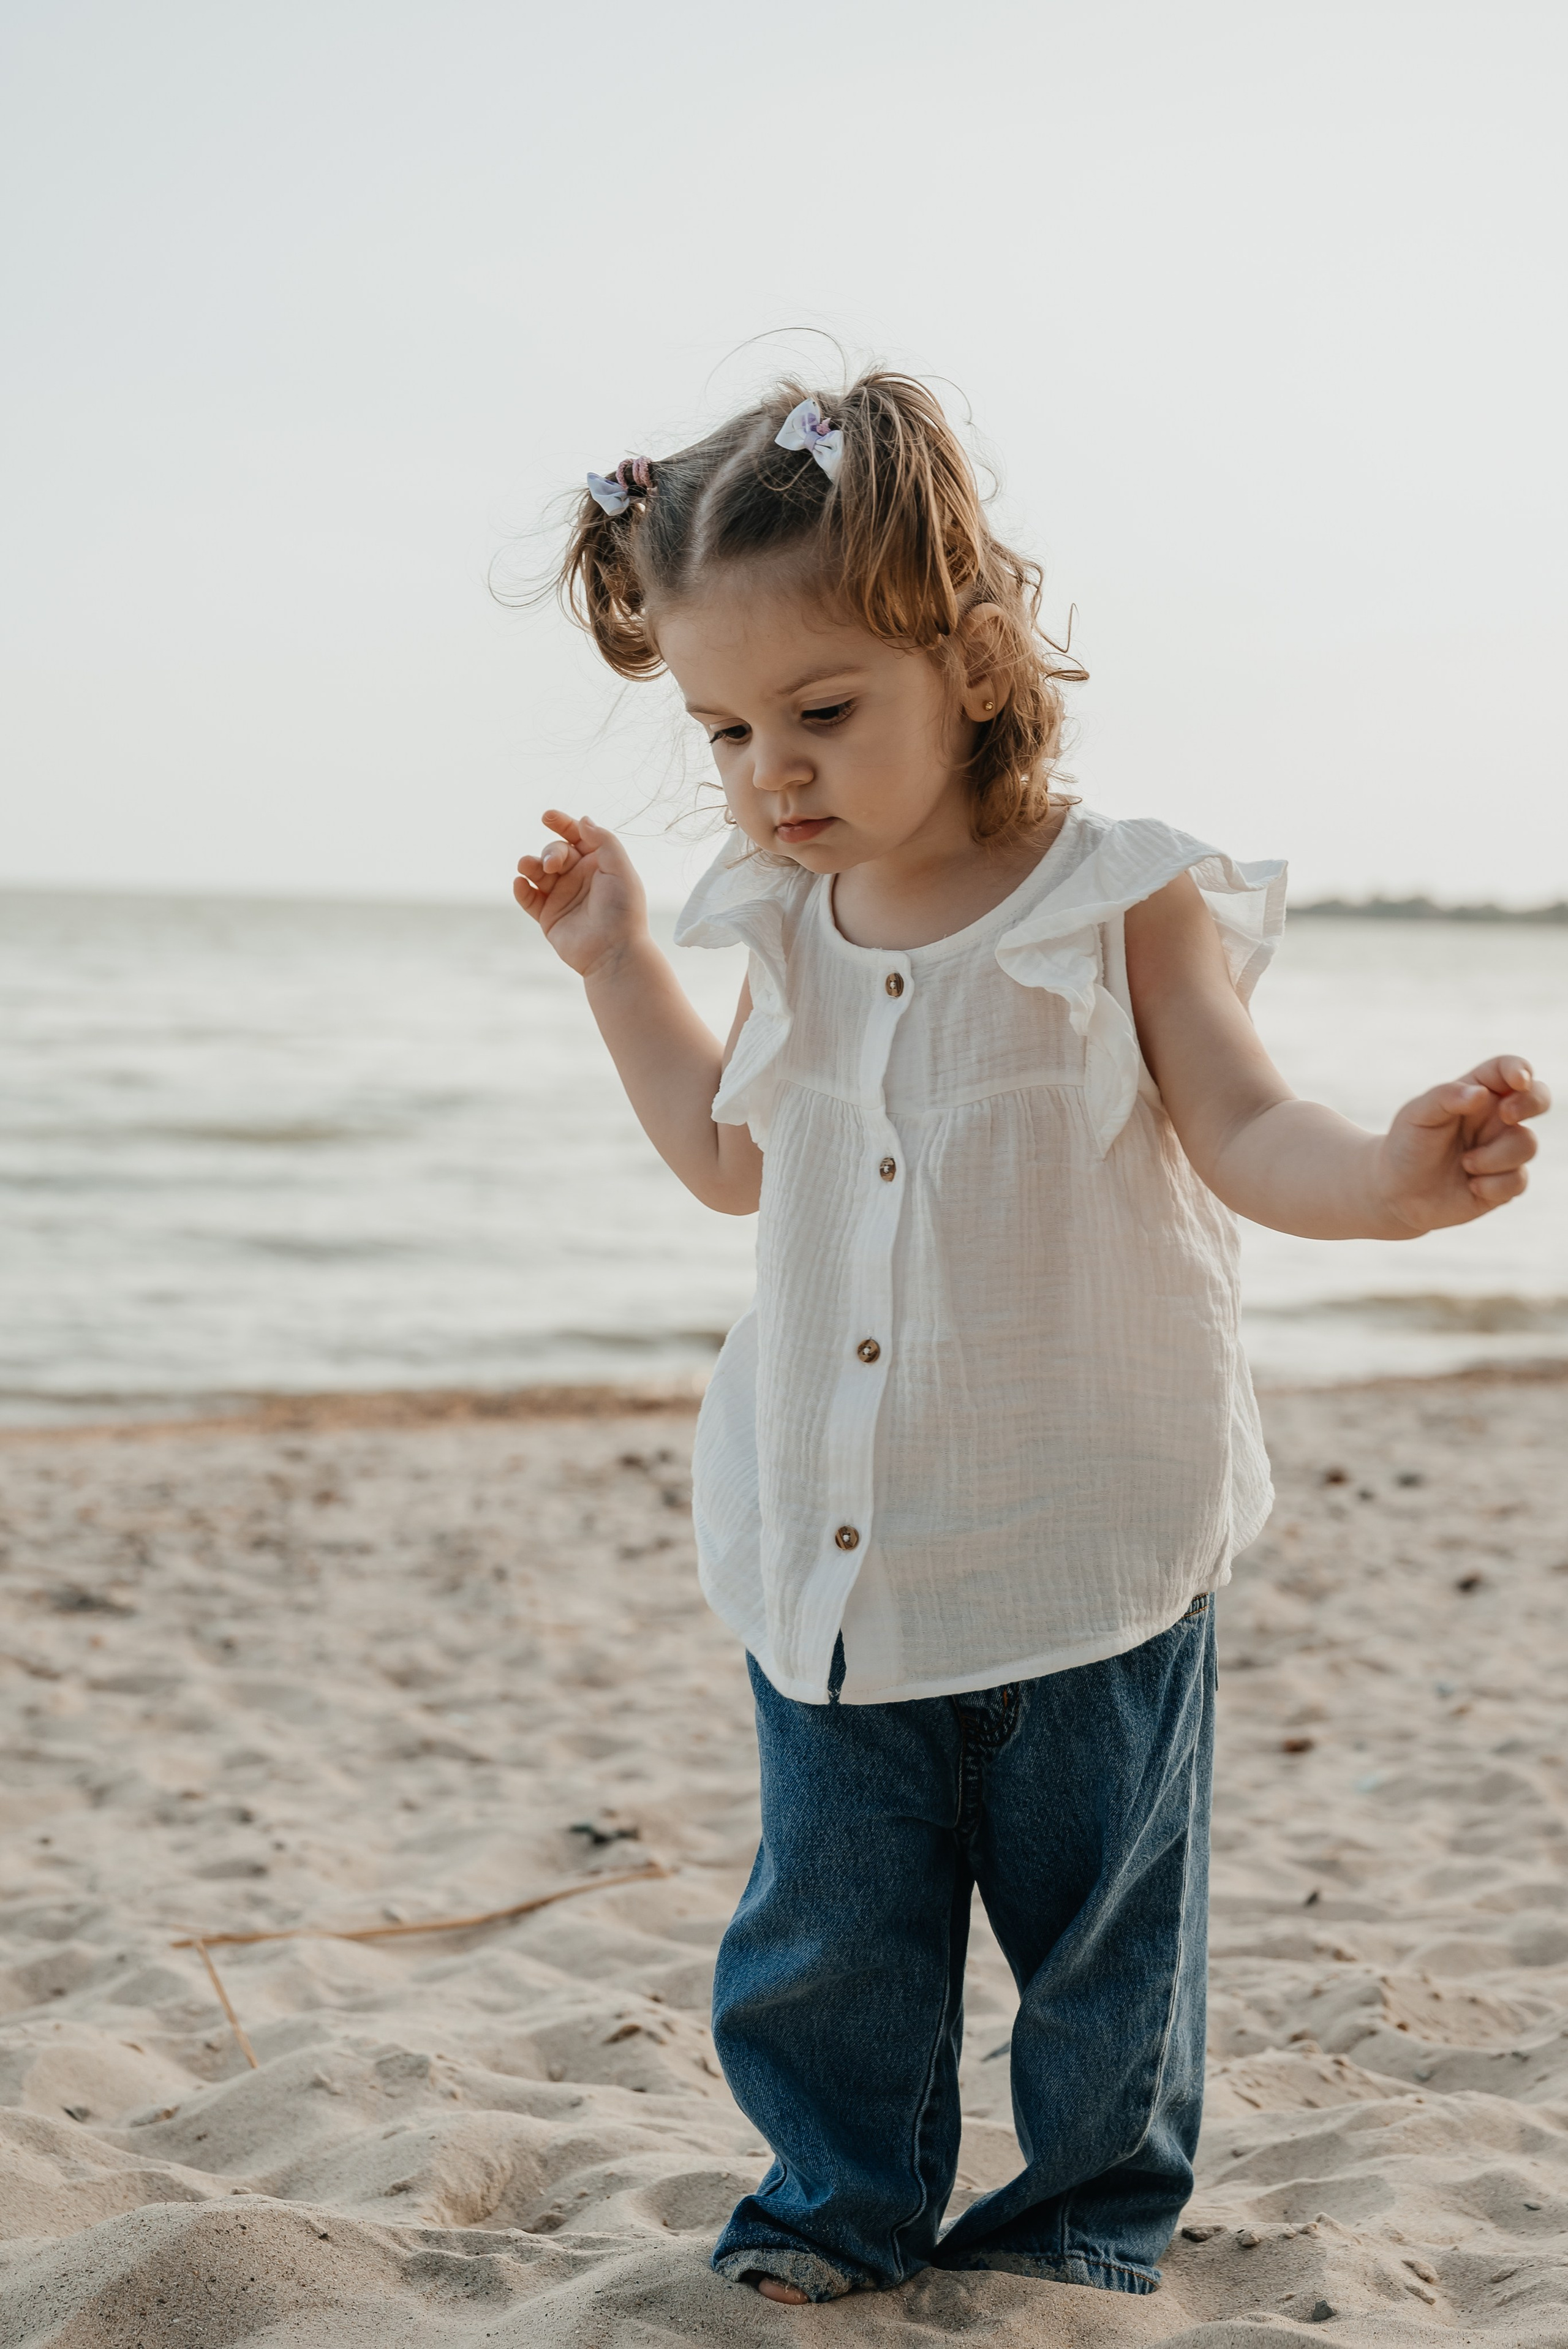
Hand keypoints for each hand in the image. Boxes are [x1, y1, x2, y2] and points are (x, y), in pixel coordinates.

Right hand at [514, 811, 647, 979]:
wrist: (614, 952)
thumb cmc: (622, 910)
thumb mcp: (620, 868)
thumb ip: (603, 840)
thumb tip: (583, 820)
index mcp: (598, 864)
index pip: (577, 836)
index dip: (562, 823)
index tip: (547, 816)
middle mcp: (579, 878)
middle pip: (555, 852)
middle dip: (550, 852)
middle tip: (552, 865)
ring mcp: (562, 897)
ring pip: (537, 872)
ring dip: (529, 865)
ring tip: (526, 866)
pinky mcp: (548, 917)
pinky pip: (529, 898)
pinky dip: (521, 889)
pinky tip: (520, 883)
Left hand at [1373, 1057, 1549, 1234]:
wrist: (1398, 1193)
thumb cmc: (1407, 1145)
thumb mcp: (1418, 1115)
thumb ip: (1446, 1097)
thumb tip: (1481, 1094)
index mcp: (1477, 1092)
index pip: (1507, 1069)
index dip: (1520, 1069)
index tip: (1518, 1081)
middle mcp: (1496, 1118)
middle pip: (1537, 1097)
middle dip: (1532, 1103)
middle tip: (1507, 1115)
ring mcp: (1504, 1149)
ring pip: (1527, 1145)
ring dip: (1494, 1157)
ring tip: (1465, 1163)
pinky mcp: (1506, 1181)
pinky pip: (1519, 1180)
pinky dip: (1493, 1185)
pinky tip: (1470, 1186)